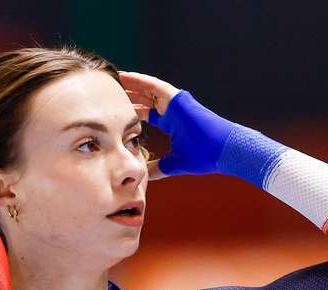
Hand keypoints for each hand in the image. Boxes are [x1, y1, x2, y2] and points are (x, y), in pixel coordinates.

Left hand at [119, 71, 236, 180]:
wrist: (221, 150)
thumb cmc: (203, 156)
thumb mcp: (173, 164)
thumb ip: (157, 167)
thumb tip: (145, 175)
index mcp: (170, 124)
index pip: (144, 114)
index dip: (128, 112)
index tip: (113, 112)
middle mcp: (170, 111)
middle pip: (142, 100)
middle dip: (125, 96)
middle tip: (106, 92)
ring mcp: (174, 103)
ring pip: (146, 89)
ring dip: (130, 84)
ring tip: (113, 79)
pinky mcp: (177, 98)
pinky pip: (155, 85)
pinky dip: (140, 80)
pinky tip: (126, 76)